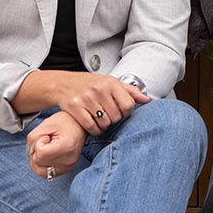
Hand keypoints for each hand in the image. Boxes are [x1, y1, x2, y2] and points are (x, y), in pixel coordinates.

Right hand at [15, 71, 149, 135]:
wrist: (64, 84)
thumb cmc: (91, 84)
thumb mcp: (112, 83)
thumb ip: (130, 91)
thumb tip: (147, 100)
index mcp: (111, 83)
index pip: (128, 105)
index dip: (126, 112)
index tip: (121, 112)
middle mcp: (99, 90)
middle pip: (116, 116)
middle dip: (114, 119)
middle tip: (108, 116)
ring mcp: (86, 98)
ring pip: (104, 123)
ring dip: (103, 126)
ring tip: (100, 120)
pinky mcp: (74, 107)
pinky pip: (90, 127)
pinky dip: (94, 130)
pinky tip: (93, 125)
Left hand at [27, 111, 84, 178]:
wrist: (81, 124)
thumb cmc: (65, 121)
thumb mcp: (47, 124)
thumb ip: (33, 138)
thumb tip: (30, 153)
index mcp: (66, 147)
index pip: (40, 154)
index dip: (38, 143)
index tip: (47, 137)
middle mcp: (68, 160)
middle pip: (38, 163)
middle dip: (36, 152)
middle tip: (47, 142)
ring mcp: (68, 166)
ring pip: (40, 171)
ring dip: (37, 160)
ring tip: (46, 149)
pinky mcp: (67, 169)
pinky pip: (46, 173)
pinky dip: (42, 165)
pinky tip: (48, 155)